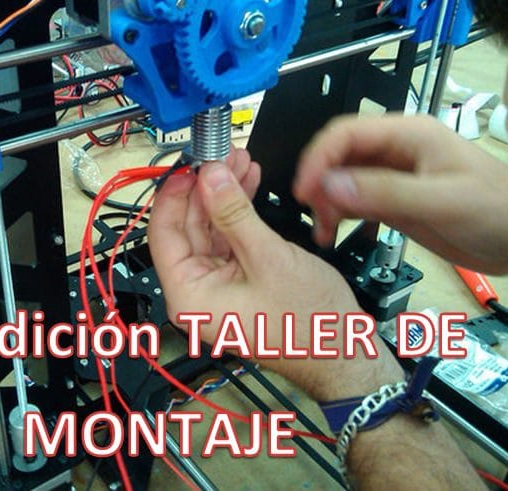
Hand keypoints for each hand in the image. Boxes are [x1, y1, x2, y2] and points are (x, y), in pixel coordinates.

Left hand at [148, 148, 401, 400]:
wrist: (344, 352)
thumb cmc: (308, 323)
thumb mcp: (268, 258)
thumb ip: (234, 214)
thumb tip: (210, 178)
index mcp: (189, 295)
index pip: (163, 234)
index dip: (175, 194)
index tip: (191, 164)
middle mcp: (197, 293)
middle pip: (187, 228)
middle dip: (206, 188)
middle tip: (223, 155)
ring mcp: (217, 287)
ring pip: (209, 230)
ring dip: (224, 195)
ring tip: (240, 162)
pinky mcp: (238, 281)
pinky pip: (229, 241)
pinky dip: (237, 213)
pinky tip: (247, 186)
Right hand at [293, 114, 507, 274]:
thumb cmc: (495, 211)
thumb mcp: (440, 201)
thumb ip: (385, 193)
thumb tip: (331, 185)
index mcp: (408, 135)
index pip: (345, 134)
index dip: (319, 158)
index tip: (305, 190)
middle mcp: (395, 151)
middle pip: (338, 156)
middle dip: (320, 183)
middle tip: (314, 214)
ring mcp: (392, 177)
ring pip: (341, 181)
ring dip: (326, 203)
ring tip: (323, 231)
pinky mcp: (393, 202)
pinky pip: (354, 202)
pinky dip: (339, 216)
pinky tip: (335, 234)